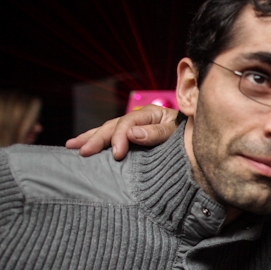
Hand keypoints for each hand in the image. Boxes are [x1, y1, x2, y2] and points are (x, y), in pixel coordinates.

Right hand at [65, 105, 179, 159]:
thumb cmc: (190, 135)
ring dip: (89, 138)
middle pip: (112, 126)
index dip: (119, 138)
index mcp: (150, 114)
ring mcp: (134, 128)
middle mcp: (139, 119)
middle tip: (83, 152)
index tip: (117, 154)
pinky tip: (83, 146)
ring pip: (107, 130)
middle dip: (96, 139)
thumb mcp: (177, 133)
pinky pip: (111, 138)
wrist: (198, 138)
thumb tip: (132, 134)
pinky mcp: (132, 138)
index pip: (127, 123)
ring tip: (72, 146)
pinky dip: (96, 142)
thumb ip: (157, 133)